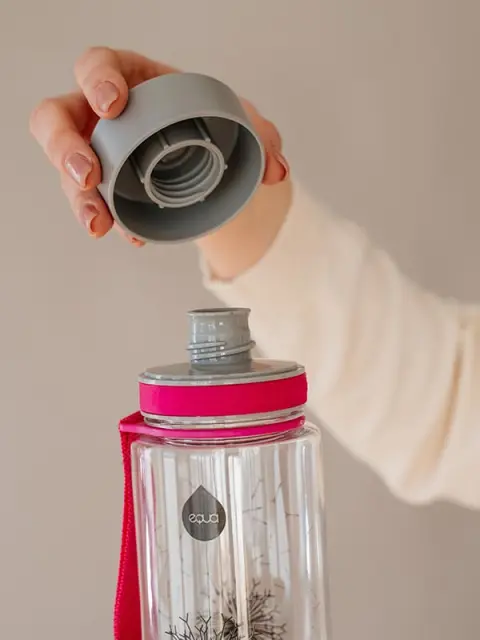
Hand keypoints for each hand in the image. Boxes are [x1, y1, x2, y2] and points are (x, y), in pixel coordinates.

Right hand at [29, 47, 288, 246]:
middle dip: (65, 146)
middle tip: (89, 173)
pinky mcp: (104, 189)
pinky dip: (109, 221)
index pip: (98, 66)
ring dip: (79, 199)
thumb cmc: (215, 126)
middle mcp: (103, 115)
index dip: (97, 81)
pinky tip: (129, 235)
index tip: (114, 106)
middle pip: (58, 118)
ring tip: (100, 224)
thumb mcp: (242, 123)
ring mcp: (98, 153)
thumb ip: (263, 138)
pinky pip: (92, 204)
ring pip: (67, 169)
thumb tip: (276, 170)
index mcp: (133, 80)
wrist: (211, 163)